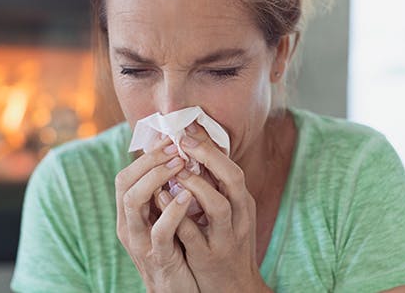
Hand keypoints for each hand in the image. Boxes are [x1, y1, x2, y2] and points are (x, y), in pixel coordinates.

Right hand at [114, 135, 199, 292]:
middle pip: (124, 182)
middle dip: (149, 159)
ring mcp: (140, 242)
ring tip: (180, 163)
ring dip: (156, 178)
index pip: (126, 175)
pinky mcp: (158, 258)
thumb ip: (164, 194)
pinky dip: (172, 211)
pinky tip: (186, 196)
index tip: (169, 138)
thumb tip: (176, 158)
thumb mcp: (165, 219)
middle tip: (175, 145)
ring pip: (133, 201)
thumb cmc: (175, 251)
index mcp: (130, 214)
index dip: (146, 155)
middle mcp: (129, 225)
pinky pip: (159, 231)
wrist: (177, 292)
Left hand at [158, 123, 271, 291]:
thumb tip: (194, 156)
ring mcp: (226, 238)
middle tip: (184, 141)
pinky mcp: (209, 257)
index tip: (189, 127)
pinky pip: (192, 233)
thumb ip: (215, 189)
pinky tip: (161, 196)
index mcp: (243, 203)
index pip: (233, 168)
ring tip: (176, 169)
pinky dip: (177, 213)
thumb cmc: (226, 244)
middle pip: (233, 179)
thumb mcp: (229, 215)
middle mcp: (240, 217)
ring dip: (196, 184)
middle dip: (209, 156)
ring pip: (218, 206)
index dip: (212, 146)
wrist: (235, 289)